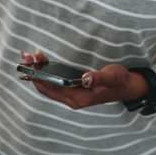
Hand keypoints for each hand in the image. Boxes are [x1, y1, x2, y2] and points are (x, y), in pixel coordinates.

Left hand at [19, 51, 148, 109]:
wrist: (129, 87)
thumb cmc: (120, 81)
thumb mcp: (113, 76)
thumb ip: (99, 78)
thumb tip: (86, 79)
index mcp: (78, 98)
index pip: (50, 89)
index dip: (38, 76)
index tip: (30, 62)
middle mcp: (72, 99)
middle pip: (45, 86)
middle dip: (34, 71)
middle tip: (27, 55)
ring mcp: (71, 95)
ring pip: (48, 84)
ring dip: (39, 70)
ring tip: (31, 55)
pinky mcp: (72, 89)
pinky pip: (54, 81)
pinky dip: (46, 71)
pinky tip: (41, 60)